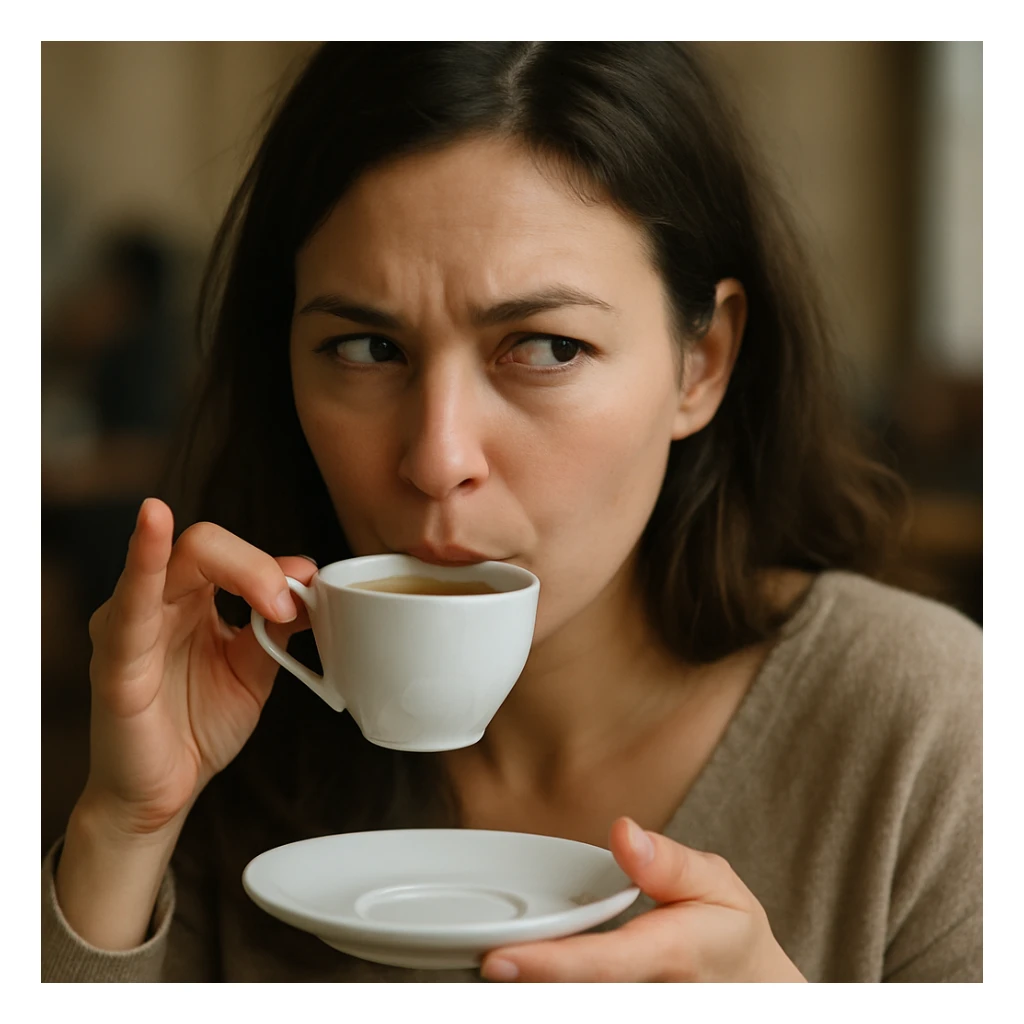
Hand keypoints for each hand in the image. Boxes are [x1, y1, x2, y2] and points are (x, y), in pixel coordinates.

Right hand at [80, 497, 316, 837]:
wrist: (163, 793)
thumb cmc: (197, 726)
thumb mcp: (252, 668)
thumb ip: (273, 625)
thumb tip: (305, 578)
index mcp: (188, 599)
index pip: (226, 552)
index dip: (271, 566)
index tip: (307, 593)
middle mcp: (156, 602)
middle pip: (204, 545)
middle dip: (259, 567)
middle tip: (290, 608)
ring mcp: (130, 625)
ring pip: (177, 560)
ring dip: (238, 569)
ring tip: (273, 600)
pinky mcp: (116, 660)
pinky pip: (131, 604)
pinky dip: (144, 560)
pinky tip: (154, 522)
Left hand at [480, 817, 805, 981]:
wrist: (752, 995)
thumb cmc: (726, 935)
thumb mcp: (719, 886)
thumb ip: (670, 862)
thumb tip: (623, 832)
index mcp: (672, 954)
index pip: (602, 965)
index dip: (546, 966)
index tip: (494, 960)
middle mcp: (645, 996)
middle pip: (570, 996)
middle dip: (517, 983)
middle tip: (460, 955)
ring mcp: (628, 1009)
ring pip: (566, 1006)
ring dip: (521, 991)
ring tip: (470, 968)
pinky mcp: (614, 1013)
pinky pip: (569, 1003)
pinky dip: (537, 988)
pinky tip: (509, 975)